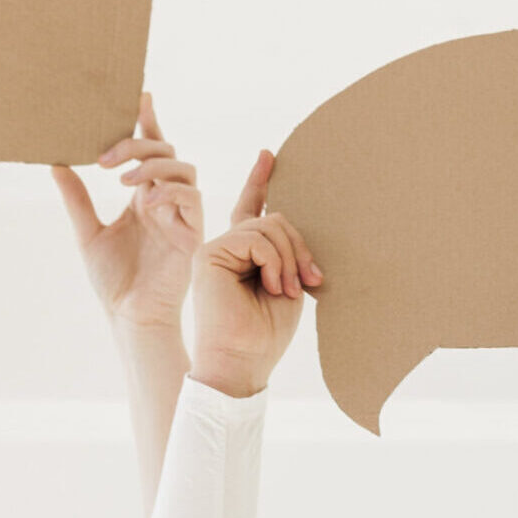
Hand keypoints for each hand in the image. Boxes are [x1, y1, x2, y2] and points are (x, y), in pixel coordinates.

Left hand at [54, 94, 202, 329]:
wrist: (129, 315)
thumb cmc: (113, 280)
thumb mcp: (86, 232)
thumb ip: (77, 199)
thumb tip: (55, 163)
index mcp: (145, 197)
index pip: (152, 150)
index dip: (149, 122)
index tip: (141, 95)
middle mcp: (166, 201)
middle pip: (167, 152)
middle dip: (139, 146)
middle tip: (105, 156)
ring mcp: (182, 215)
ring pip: (183, 170)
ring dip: (154, 166)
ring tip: (122, 178)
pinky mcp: (193, 233)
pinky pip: (191, 199)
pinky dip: (169, 193)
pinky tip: (144, 202)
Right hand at [187, 152, 320, 398]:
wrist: (242, 362)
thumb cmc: (266, 333)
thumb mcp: (287, 283)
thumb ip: (287, 251)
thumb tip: (291, 221)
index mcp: (244, 254)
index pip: (252, 209)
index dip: (260, 181)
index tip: (269, 155)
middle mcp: (226, 247)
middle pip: (274, 219)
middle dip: (300, 248)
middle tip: (310, 281)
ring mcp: (215, 248)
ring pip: (269, 226)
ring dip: (290, 259)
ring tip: (286, 290)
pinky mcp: (208, 253)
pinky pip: (256, 238)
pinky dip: (274, 261)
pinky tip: (271, 285)